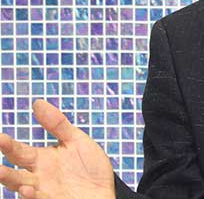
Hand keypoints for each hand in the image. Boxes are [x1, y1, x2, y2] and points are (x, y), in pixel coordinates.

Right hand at [0, 99, 114, 198]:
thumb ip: (57, 124)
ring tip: (0, 172)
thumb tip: (37, 103)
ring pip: (21, 187)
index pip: (19, 151)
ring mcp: (44, 191)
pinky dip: (33, 195)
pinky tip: (28, 189)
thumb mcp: (76, 140)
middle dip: (3, 166)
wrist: (105, 191)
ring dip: (10, 181)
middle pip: (15, 172)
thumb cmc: (90, 168)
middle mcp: (38, 177)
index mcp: (42, 160)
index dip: (7, 144)